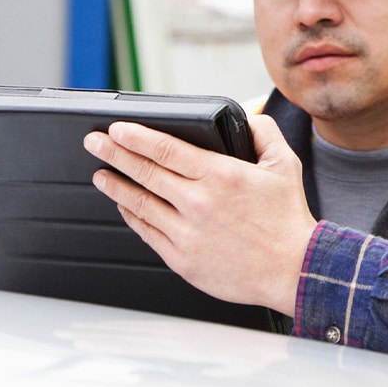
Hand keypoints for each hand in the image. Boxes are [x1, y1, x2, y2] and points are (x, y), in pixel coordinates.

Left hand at [83, 114, 316, 315]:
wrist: (292, 269)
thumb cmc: (288, 220)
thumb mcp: (285, 164)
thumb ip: (264, 132)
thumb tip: (248, 117)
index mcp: (221, 175)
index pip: (167, 149)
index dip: (137, 137)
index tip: (116, 128)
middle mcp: (198, 203)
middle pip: (145, 172)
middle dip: (115, 154)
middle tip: (95, 142)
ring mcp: (187, 233)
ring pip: (140, 204)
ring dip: (117, 186)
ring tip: (101, 174)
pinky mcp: (182, 259)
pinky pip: (148, 233)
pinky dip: (133, 216)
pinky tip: (125, 206)